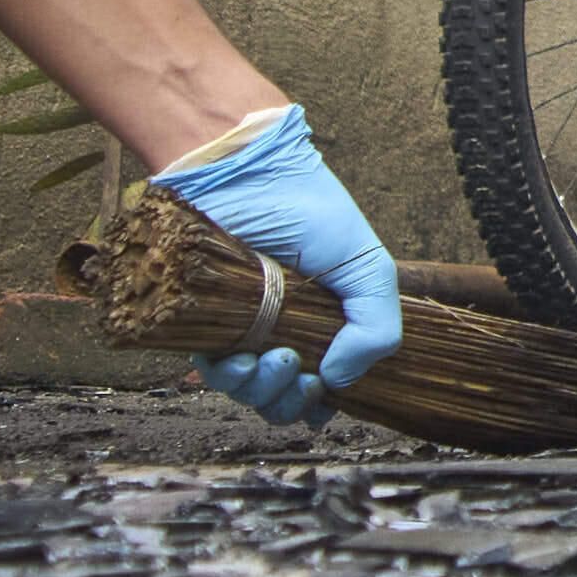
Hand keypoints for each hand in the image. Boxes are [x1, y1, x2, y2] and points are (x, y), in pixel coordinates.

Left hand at [155, 105, 402, 421]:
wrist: (245, 174)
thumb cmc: (310, 211)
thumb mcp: (367, 267)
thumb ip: (376, 326)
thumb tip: (339, 381)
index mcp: (324, 322)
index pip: (325, 384)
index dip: (325, 401)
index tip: (328, 389)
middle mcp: (281, 331)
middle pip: (284, 399)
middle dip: (293, 401)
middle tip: (301, 375)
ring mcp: (239, 329)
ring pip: (247, 391)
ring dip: (261, 390)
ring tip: (271, 359)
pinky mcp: (200, 323)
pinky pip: (209, 372)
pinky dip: (226, 376)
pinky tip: (239, 355)